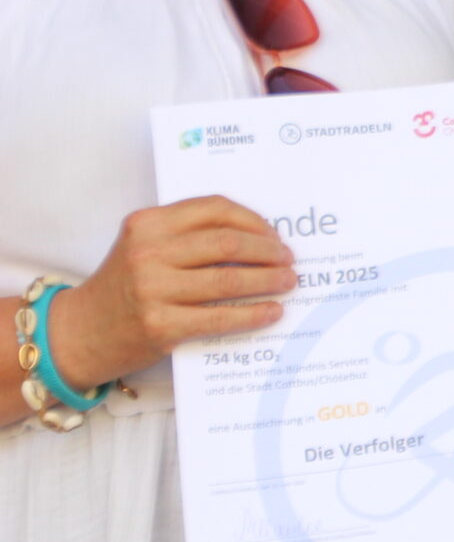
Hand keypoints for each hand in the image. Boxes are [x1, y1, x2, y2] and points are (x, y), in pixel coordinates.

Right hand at [46, 196, 294, 389]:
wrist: (78, 333)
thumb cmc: (124, 285)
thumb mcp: (145, 245)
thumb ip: (188, 233)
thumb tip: (259, 236)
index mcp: (148, 223)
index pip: (215, 209)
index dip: (254, 220)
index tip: (274, 234)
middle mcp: (148, 252)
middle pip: (228, 243)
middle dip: (268, 251)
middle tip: (288, 260)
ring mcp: (153, 290)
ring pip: (229, 279)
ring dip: (268, 281)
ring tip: (287, 282)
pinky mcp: (160, 325)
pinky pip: (220, 317)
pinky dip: (253, 314)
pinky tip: (271, 312)